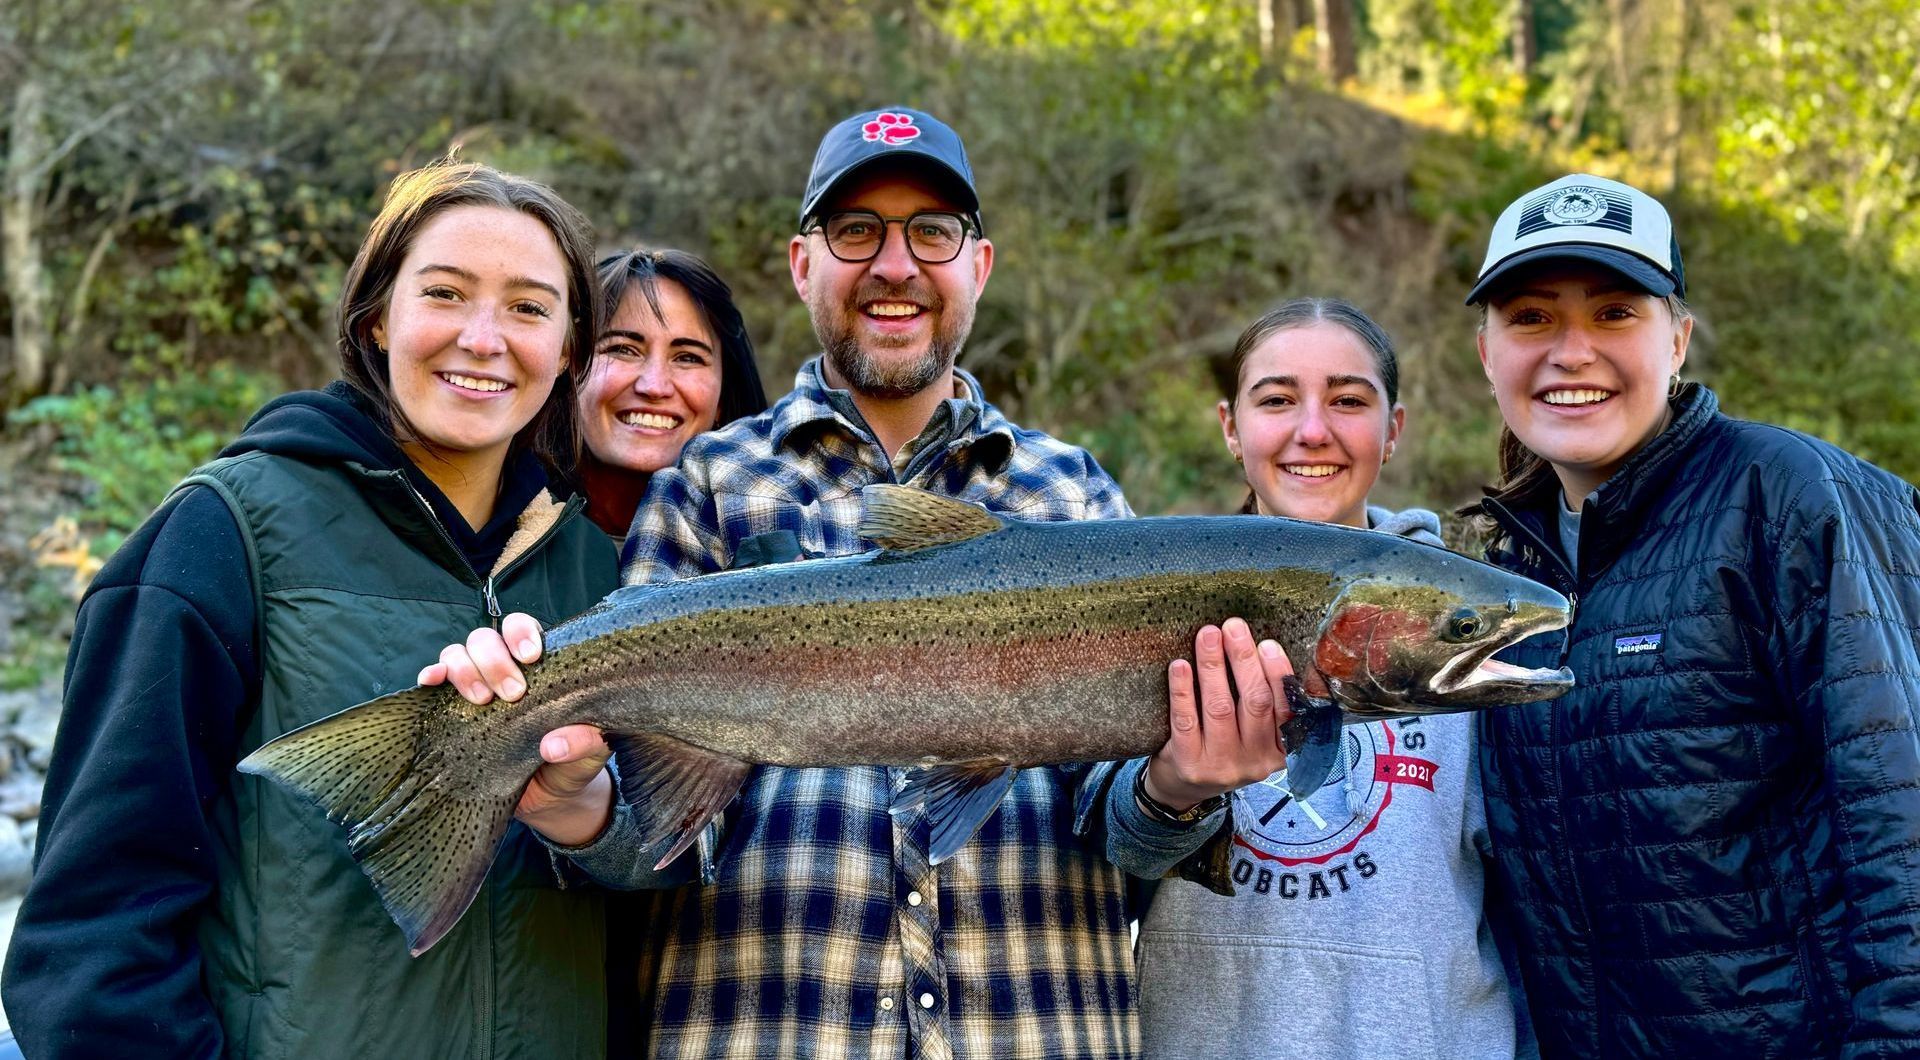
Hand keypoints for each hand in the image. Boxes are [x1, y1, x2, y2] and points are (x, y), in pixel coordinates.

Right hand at [417, 614, 611, 844]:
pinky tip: (431, 681)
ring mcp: (476, 690)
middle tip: (514, 694)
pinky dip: (429, 676)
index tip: (531, 656)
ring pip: (457, 654)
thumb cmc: (574, 765)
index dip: (520, 632)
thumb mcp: (591, 755)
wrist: (549, 801)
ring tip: (482, 701)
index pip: (522, 629)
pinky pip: (434, 685)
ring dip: (465, 670)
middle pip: (485, 639)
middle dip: (495, 660)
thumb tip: (553, 745)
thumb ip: (586, 743)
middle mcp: (504, 671)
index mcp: (540, 668)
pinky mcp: (453, 715)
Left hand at [1144, 617, 1293, 813]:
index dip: (1277, 673)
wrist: (1182, 788)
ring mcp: (1222, 765)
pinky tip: (1180, 666)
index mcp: (1279, 751)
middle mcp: (1255, 762)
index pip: (1286, 708)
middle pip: (1254, 703)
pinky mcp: (1190, 764)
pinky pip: (1186, 720)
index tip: (1266, 643)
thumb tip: (1256, 646)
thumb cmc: (1221, 748)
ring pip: (1220, 708)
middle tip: (1233, 627)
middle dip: (1244, 660)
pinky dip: (1183, 690)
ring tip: (1207, 636)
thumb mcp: (1251, 735)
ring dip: (1213, 666)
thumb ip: (1259, 703)